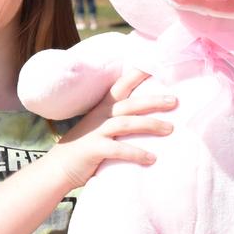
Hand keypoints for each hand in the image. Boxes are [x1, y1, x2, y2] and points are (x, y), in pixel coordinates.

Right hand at [49, 69, 173, 186]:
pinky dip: (137, 153)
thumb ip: (118, 121)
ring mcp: (96, 132)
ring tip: (170, 129)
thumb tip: (147, 118)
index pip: (121, 86)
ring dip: (150, 125)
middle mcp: (100, 117)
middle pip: (129, 104)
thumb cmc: (84, 148)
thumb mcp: (99, 128)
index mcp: (102, 109)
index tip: (155, 65)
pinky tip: (152, 158)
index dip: (137, 75)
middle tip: (174, 101)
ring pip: (126, 123)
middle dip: (153, 101)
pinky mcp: (94, 149)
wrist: (58, 168)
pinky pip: (118, 149)